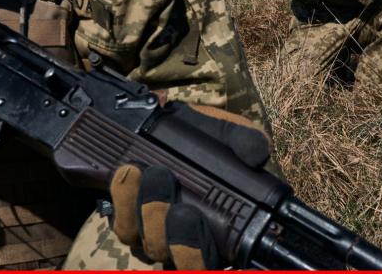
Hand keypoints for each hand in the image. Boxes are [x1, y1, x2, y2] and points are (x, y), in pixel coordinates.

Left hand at [108, 104, 269, 268]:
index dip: (208, 256)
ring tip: (154, 173)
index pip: (215, 262)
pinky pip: (123, 226)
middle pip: (185, 264)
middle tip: (182, 210)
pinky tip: (128, 172)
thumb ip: (246, 141)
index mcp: (220, 230)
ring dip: (151, 212)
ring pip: (151, 245)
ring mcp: (154, 235)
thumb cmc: (200, 135)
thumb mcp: (226, 132)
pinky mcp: (126, 222)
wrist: (156, 122)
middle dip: (182, 240)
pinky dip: (124, 200)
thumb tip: (258, 155)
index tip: (216, 240)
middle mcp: (186, 242)